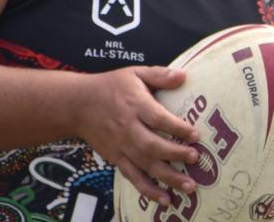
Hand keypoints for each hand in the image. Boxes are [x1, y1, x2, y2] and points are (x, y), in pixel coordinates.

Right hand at [75, 66, 200, 205]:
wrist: (78, 105)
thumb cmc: (111, 87)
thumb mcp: (135, 73)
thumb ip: (160, 75)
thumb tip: (184, 76)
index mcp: (135, 105)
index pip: (157, 118)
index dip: (177, 128)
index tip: (195, 135)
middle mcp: (128, 128)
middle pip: (151, 146)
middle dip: (174, 154)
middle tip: (195, 158)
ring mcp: (121, 146)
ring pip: (145, 165)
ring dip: (167, 178)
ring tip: (189, 187)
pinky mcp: (116, 159)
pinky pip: (133, 177)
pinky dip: (148, 190)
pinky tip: (166, 199)